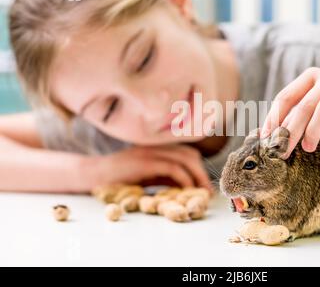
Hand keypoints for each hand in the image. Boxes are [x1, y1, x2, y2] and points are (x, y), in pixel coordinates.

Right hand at [83, 144, 212, 192]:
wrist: (93, 174)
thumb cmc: (119, 177)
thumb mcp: (147, 175)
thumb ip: (165, 176)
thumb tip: (186, 186)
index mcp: (158, 148)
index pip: (187, 153)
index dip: (199, 168)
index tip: (205, 186)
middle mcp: (157, 146)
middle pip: (190, 154)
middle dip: (202, 173)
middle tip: (207, 192)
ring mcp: (150, 151)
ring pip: (184, 159)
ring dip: (197, 177)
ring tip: (200, 193)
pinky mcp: (145, 161)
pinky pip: (172, 167)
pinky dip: (183, 179)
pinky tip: (186, 190)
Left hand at [261, 67, 319, 158]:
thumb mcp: (307, 118)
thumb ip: (289, 121)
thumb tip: (262, 136)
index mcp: (310, 76)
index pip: (286, 96)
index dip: (274, 118)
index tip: (266, 138)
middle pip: (305, 104)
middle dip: (291, 130)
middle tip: (283, 151)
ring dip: (314, 130)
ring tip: (308, 148)